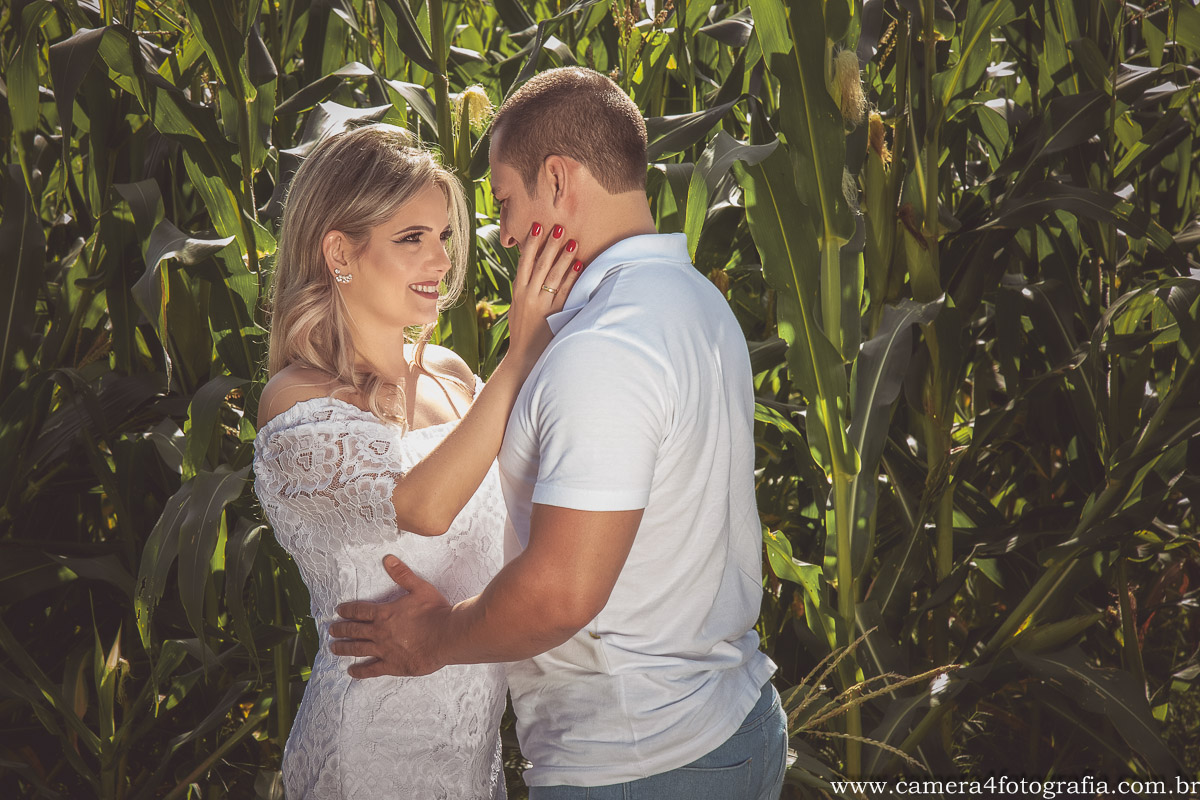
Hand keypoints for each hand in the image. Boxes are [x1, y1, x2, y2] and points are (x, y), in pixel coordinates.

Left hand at [329, 555, 450, 677]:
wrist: (447, 636)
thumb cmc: (435, 612)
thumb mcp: (420, 588)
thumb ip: (402, 574)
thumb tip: (388, 559)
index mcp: (385, 613)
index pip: (360, 611)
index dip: (348, 610)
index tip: (339, 611)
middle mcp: (380, 632)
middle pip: (354, 631)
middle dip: (341, 629)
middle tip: (332, 630)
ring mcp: (384, 650)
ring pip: (358, 649)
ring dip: (344, 648)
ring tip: (334, 648)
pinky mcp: (392, 665)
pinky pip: (372, 669)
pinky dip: (360, 671)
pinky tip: (352, 671)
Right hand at [506, 222, 583, 370]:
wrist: (524, 356)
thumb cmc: (522, 329)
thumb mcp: (518, 306)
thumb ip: (524, 288)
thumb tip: (530, 268)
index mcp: (518, 291)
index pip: (524, 261)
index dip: (531, 243)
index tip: (537, 226)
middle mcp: (528, 295)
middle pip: (540, 264)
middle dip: (550, 244)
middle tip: (559, 227)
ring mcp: (542, 304)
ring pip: (554, 275)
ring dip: (564, 257)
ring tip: (573, 241)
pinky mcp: (554, 314)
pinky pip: (565, 292)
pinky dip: (572, 277)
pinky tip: (579, 264)